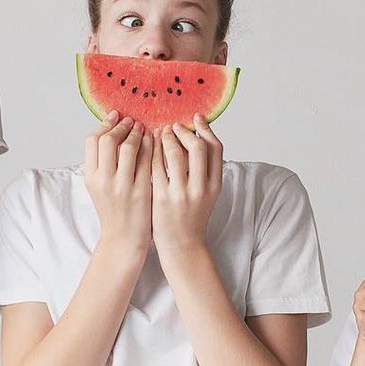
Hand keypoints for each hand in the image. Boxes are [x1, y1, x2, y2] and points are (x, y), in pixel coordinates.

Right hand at [84, 111, 152, 255]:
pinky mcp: (142, 191)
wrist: (123, 240)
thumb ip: (101, 162)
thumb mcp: (97, 187)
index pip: (93, 141)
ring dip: (138, 133)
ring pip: (130, 148)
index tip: (115, 117)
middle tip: (131, 121)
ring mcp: (123, 186)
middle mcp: (105, 180)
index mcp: (91, 177)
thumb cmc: (113, 211)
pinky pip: (148, 161)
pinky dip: (151, 147)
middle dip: (121, 127)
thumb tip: (110, 132)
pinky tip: (155, 141)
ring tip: (143, 128)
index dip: (105, 125)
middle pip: (109, 140)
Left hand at [150, 115, 222, 258]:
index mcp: (215, 185)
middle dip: (185, 132)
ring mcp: (181, 193)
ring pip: (175, 154)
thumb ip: (205, 169)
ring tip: (160, 132)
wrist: (182, 246)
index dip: (206, 129)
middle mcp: (201, 188)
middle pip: (198, 147)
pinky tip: (148, 146)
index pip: (216, 148)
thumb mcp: (208, 194)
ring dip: (166, 138)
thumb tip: (197, 137)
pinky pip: (155, 166)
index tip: (196, 119)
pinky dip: (152, 152)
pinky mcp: (162, 198)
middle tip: (174, 126)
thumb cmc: (192, 217)